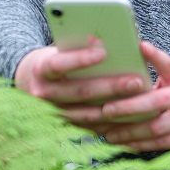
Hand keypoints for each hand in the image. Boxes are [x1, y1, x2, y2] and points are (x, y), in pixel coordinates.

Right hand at [14, 43, 150, 128]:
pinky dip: (112, 123)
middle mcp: (44, 94)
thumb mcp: (59, 48)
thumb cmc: (54, 59)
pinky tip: (133, 117)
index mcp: (41, 70)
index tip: (103, 52)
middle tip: (136, 81)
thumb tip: (105, 42)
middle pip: (80, 91)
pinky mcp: (66, 126)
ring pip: (88, 114)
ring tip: (139, 100)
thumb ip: (77, 46)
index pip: (58, 64)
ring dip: (116, 108)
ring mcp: (55, 113)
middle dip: (110, 87)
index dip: (80, 60)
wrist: (30, 83)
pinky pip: (92, 127)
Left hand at [98, 41, 169, 150]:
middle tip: (106, 111)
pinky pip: (162, 144)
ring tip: (107, 133)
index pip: (169, 65)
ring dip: (129, 132)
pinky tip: (123, 143)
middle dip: (128, 108)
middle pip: (157, 103)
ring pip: (157, 129)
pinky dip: (140, 144)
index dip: (156, 56)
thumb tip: (121, 57)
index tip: (141, 46)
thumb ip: (151, 72)